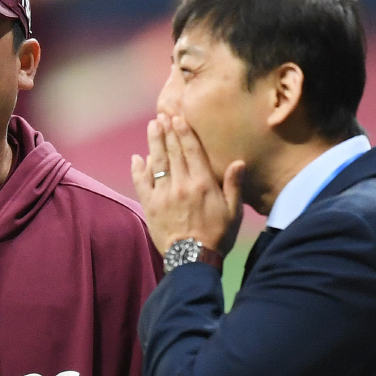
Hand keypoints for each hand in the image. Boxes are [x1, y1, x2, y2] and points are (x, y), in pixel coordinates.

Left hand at [131, 113, 244, 258]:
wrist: (192, 259)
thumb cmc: (216, 236)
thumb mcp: (233, 212)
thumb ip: (233, 186)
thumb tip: (238, 162)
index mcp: (203, 183)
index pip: (192, 151)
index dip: (184, 133)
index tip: (178, 118)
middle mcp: (181, 184)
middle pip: (173, 152)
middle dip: (168, 132)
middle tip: (162, 115)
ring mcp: (163, 195)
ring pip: (157, 162)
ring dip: (154, 143)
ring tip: (152, 126)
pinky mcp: (150, 206)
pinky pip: (142, 183)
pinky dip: (139, 169)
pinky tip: (137, 157)